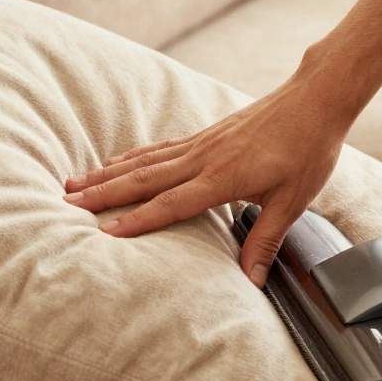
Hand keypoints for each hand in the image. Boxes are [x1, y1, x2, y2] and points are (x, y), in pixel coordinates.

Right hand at [62, 68, 352, 286]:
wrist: (315, 101)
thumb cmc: (308, 150)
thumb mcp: (293, 201)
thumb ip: (266, 240)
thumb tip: (251, 280)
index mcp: (223, 177)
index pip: (171, 203)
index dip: (137, 219)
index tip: (104, 232)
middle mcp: (204, 158)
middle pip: (144, 179)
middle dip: (103, 192)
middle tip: (66, 202)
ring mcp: (200, 143)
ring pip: (144, 161)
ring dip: (107, 173)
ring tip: (73, 182)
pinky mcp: (203, 135)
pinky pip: (158, 148)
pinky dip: (131, 157)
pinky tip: (114, 162)